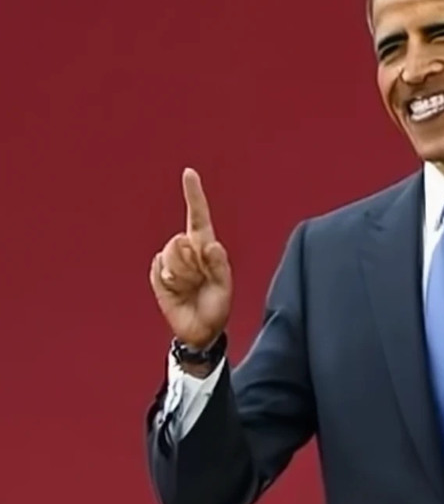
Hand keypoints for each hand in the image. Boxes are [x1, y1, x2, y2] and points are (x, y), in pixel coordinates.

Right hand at [149, 168, 232, 348]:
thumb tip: (209, 244)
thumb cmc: (217, 307)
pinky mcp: (158, 275)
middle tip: (201, 281)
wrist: (199, 330)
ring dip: (183, 275)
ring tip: (190, 288)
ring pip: (171, 255)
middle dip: (193, 264)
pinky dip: (170, 284)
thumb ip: (219, 265)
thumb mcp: (224, 287)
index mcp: (205, 247)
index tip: (189, 172)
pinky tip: (177, 293)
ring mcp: (170, 262)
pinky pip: (160, 270)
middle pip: (182, 241)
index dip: (193, 195)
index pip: (198, 216)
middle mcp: (187, 250)